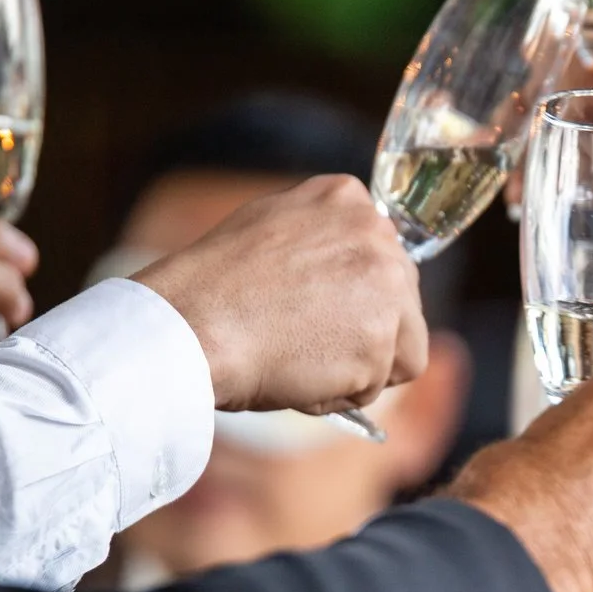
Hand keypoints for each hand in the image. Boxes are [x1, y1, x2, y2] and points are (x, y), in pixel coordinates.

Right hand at [133, 174, 426, 414]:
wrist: (191, 326)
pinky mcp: (383, 339)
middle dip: (364, 330)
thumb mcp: (268, 226)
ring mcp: (385, 285)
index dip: (350, 295)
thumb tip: (340, 267)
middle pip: (401, 300)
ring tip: (299, 356)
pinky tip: (303, 376)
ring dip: (355, 365)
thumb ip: (317, 236)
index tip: (314, 306)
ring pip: (399, 344)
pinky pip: (378, 383)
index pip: (382, 257)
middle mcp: (377, 233)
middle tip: (306, 339)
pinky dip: (345, 393)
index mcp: (348, 198)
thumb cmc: (213, 287)